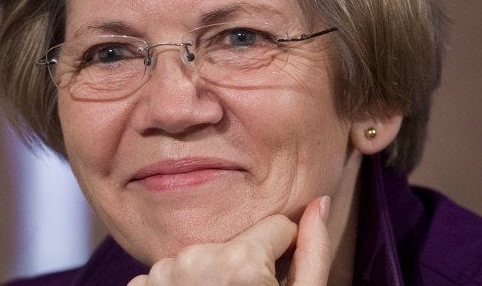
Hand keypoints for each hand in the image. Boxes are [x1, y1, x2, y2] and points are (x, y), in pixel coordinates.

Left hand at [128, 196, 330, 285]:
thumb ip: (314, 251)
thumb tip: (320, 203)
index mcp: (241, 261)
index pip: (278, 228)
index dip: (284, 257)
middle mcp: (196, 257)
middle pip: (237, 243)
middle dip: (245, 268)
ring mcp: (162, 274)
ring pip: (203, 256)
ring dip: (211, 278)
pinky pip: (171, 273)